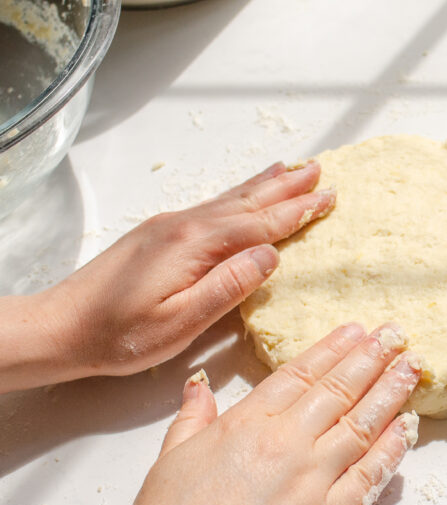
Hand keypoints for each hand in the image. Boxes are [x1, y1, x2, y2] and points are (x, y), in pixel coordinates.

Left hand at [0, 161, 333, 390]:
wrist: (59, 326)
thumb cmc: (119, 335)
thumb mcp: (180, 323)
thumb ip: (228, 287)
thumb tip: (270, 255)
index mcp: (194, 244)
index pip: (259, 225)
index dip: (296, 212)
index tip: (328, 198)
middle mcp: (184, 225)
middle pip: (247, 202)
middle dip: (287, 188)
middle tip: (321, 171)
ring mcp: (170, 226)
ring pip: (229, 199)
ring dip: (265, 185)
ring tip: (292, 169)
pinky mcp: (159, 234)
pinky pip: (213, 206)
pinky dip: (238, 195)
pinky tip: (243, 195)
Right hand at [86, 322, 420, 504]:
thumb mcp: (170, 460)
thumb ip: (192, 419)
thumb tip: (199, 385)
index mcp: (247, 424)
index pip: (301, 374)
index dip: (333, 349)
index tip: (357, 330)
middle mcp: (287, 443)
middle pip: (339, 390)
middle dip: (372, 358)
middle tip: (396, 335)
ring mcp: (313, 478)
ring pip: (362, 424)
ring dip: (391, 392)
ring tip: (412, 367)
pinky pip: (370, 474)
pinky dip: (392, 448)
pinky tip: (407, 427)